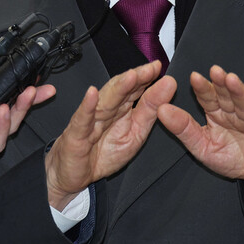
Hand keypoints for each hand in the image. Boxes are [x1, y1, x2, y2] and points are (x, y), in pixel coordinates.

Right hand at [45, 61, 176, 209]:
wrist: (74, 176)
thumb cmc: (103, 153)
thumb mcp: (136, 134)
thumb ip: (150, 111)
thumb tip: (168, 86)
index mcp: (121, 109)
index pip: (134, 88)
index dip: (146, 77)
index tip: (158, 67)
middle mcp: (105, 110)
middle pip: (120, 90)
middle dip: (135, 78)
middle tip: (150, 69)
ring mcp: (90, 121)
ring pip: (105, 102)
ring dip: (117, 88)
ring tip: (131, 76)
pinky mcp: (76, 135)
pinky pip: (82, 120)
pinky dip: (87, 107)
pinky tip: (92, 94)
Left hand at [157, 65, 243, 192]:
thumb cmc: (234, 158)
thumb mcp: (202, 147)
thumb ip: (183, 129)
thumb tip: (161, 110)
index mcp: (217, 114)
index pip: (208, 98)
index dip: (202, 88)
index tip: (194, 77)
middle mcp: (234, 112)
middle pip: (227, 95)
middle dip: (220, 83)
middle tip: (214, 71)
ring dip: (238, 90)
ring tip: (230, 79)